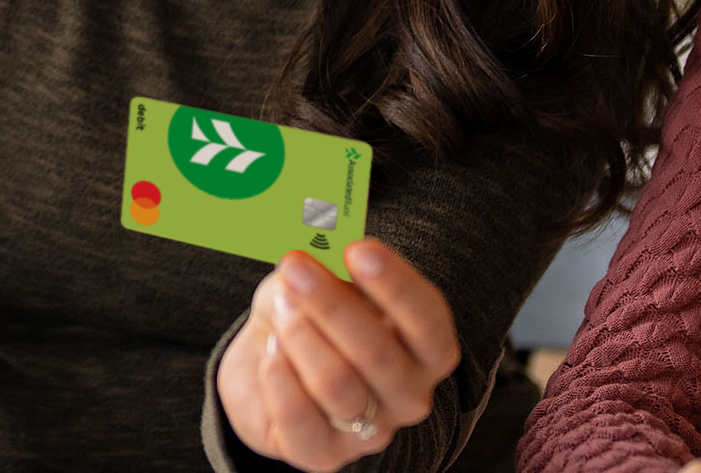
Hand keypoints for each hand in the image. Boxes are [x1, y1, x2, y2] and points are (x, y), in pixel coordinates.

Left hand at [217, 239, 461, 472]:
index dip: (394, 285)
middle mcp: (411, 396)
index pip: (427, 321)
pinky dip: (279, 377)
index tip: (357, 249)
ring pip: (335, 384)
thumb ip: (333, 268)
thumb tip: (318, 251)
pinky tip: (269, 350)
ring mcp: (370, 432)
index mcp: (431, 351)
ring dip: (301, 338)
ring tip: (281, 307)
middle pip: (376, 352)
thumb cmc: (317, 315)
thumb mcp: (330, 280)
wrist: (274, 361)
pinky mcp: (323, 455)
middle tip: (295, 267)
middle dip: (331, 304)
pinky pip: (298, 417)